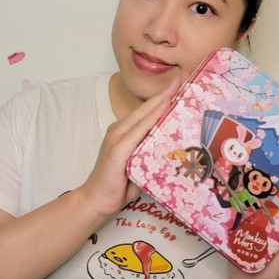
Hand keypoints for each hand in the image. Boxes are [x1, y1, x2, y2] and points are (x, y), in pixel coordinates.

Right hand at [80, 77, 181, 217]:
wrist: (95, 201)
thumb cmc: (118, 186)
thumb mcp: (139, 165)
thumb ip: (151, 154)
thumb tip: (175, 150)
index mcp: (124, 132)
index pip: (146, 112)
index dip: (162, 97)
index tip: (179, 84)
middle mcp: (119, 130)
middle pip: (145, 108)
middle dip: (164, 92)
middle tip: (183, 77)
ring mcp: (117, 138)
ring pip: (142, 115)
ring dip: (160, 101)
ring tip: (176, 87)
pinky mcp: (118, 149)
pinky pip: (138, 130)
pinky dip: (151, 118)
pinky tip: (163, 109)